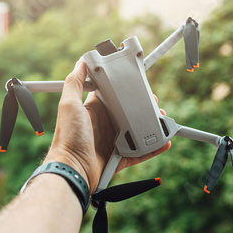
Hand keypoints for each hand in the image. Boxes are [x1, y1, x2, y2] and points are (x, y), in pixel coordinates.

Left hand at [44, 59, 170, 193]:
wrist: (72, 170)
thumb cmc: (67, 137)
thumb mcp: (68, 105)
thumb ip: (74, 82)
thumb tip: (81, 62)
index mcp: (95, 110)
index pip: (113, 95)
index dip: (126, 88)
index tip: (139, 83)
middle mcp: (105, 124)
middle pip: (130, 112)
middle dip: (144, 107)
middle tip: (155, 102)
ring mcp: (114, 141)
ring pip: (138, 131)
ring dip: (152, 125)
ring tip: (163, 120)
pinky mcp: (121, 157)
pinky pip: (141, 152)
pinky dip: (154, 147)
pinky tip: (165, 141)